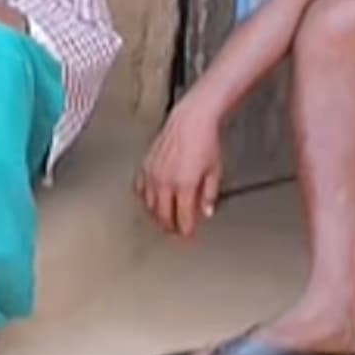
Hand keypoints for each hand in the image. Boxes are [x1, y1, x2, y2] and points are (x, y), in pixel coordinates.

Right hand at [134, 99, 223, 238]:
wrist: (192, 119)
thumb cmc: (205, 140)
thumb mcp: (215, 171)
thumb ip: (209, 195)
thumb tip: (207, 211)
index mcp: (184, 185)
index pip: (182, 219)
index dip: (185, 231)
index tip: (188, 235)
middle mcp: (165, 181)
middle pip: (163, 216)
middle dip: (170, 227)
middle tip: (177, 231)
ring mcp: (153, 173)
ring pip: (149, 205)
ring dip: (157, 215)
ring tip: (165, 218)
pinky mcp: (145, 165)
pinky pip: (140, 189)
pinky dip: (145, 198)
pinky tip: (151, 199)